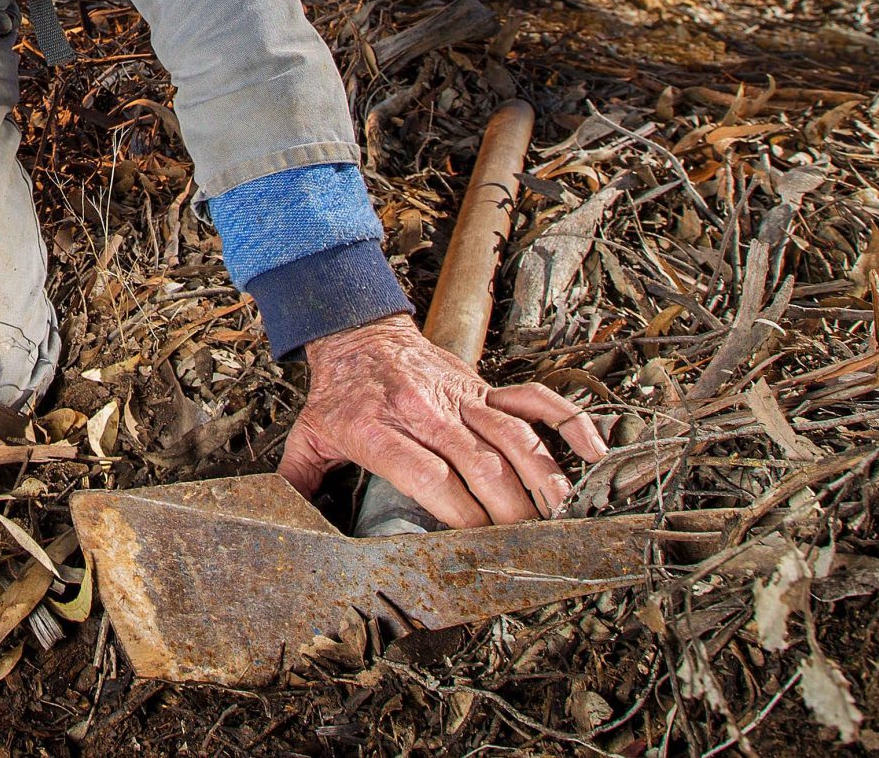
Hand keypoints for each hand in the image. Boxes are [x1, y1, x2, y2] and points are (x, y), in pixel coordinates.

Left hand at [279, 315, 608, 527]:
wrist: (357, 332)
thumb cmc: (338, 394)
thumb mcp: (307, 436)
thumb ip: (298, 482)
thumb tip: (285, 523)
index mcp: (379, 429)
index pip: (428, 476)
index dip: (457, 512)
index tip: (476, 543)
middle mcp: (424, 412)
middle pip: (478, 464)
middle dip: (507, 510)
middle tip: (525, 546)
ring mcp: (460, 397)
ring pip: (513, 436)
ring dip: (541, 478)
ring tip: (560, 516)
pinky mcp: (484, 387)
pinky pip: (535, 400)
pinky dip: (569, 423)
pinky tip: (593, 453)